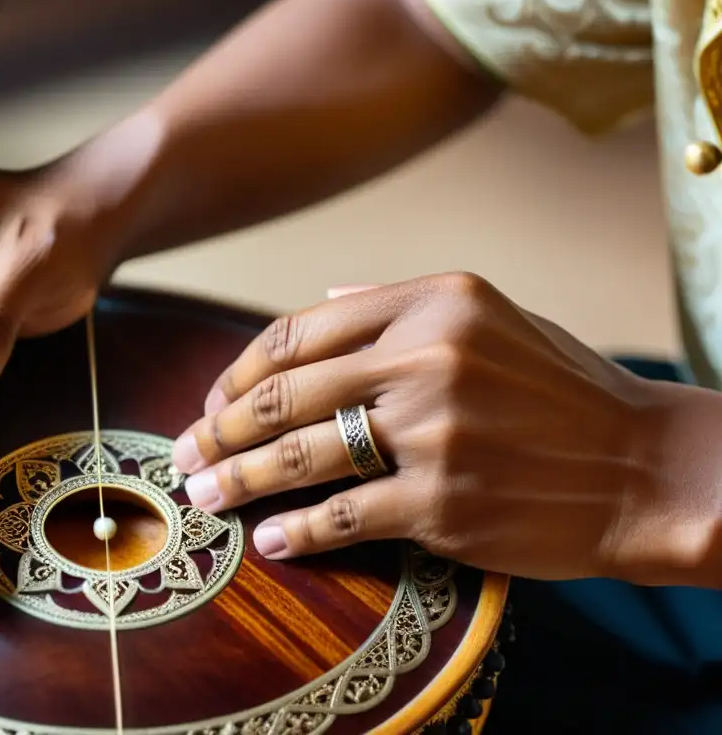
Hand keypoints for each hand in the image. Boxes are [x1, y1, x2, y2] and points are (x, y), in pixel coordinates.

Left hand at [172, 272, 677, 582]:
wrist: (645, 467)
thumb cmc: (562, 392)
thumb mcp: (492, 317)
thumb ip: (401, 304)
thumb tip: (328, 293)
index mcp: (433, 301)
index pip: (301, 331)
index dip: (241, 369)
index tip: (214, 399)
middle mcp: (428, 356)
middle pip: (284, 394)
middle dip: (219, 428)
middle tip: (185, 452)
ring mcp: (434, 430)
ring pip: (300, 455)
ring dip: (238, 479)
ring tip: (203, 496)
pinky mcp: (444, 501)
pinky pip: (343, 516)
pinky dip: (296, 530)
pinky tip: (269, 538)